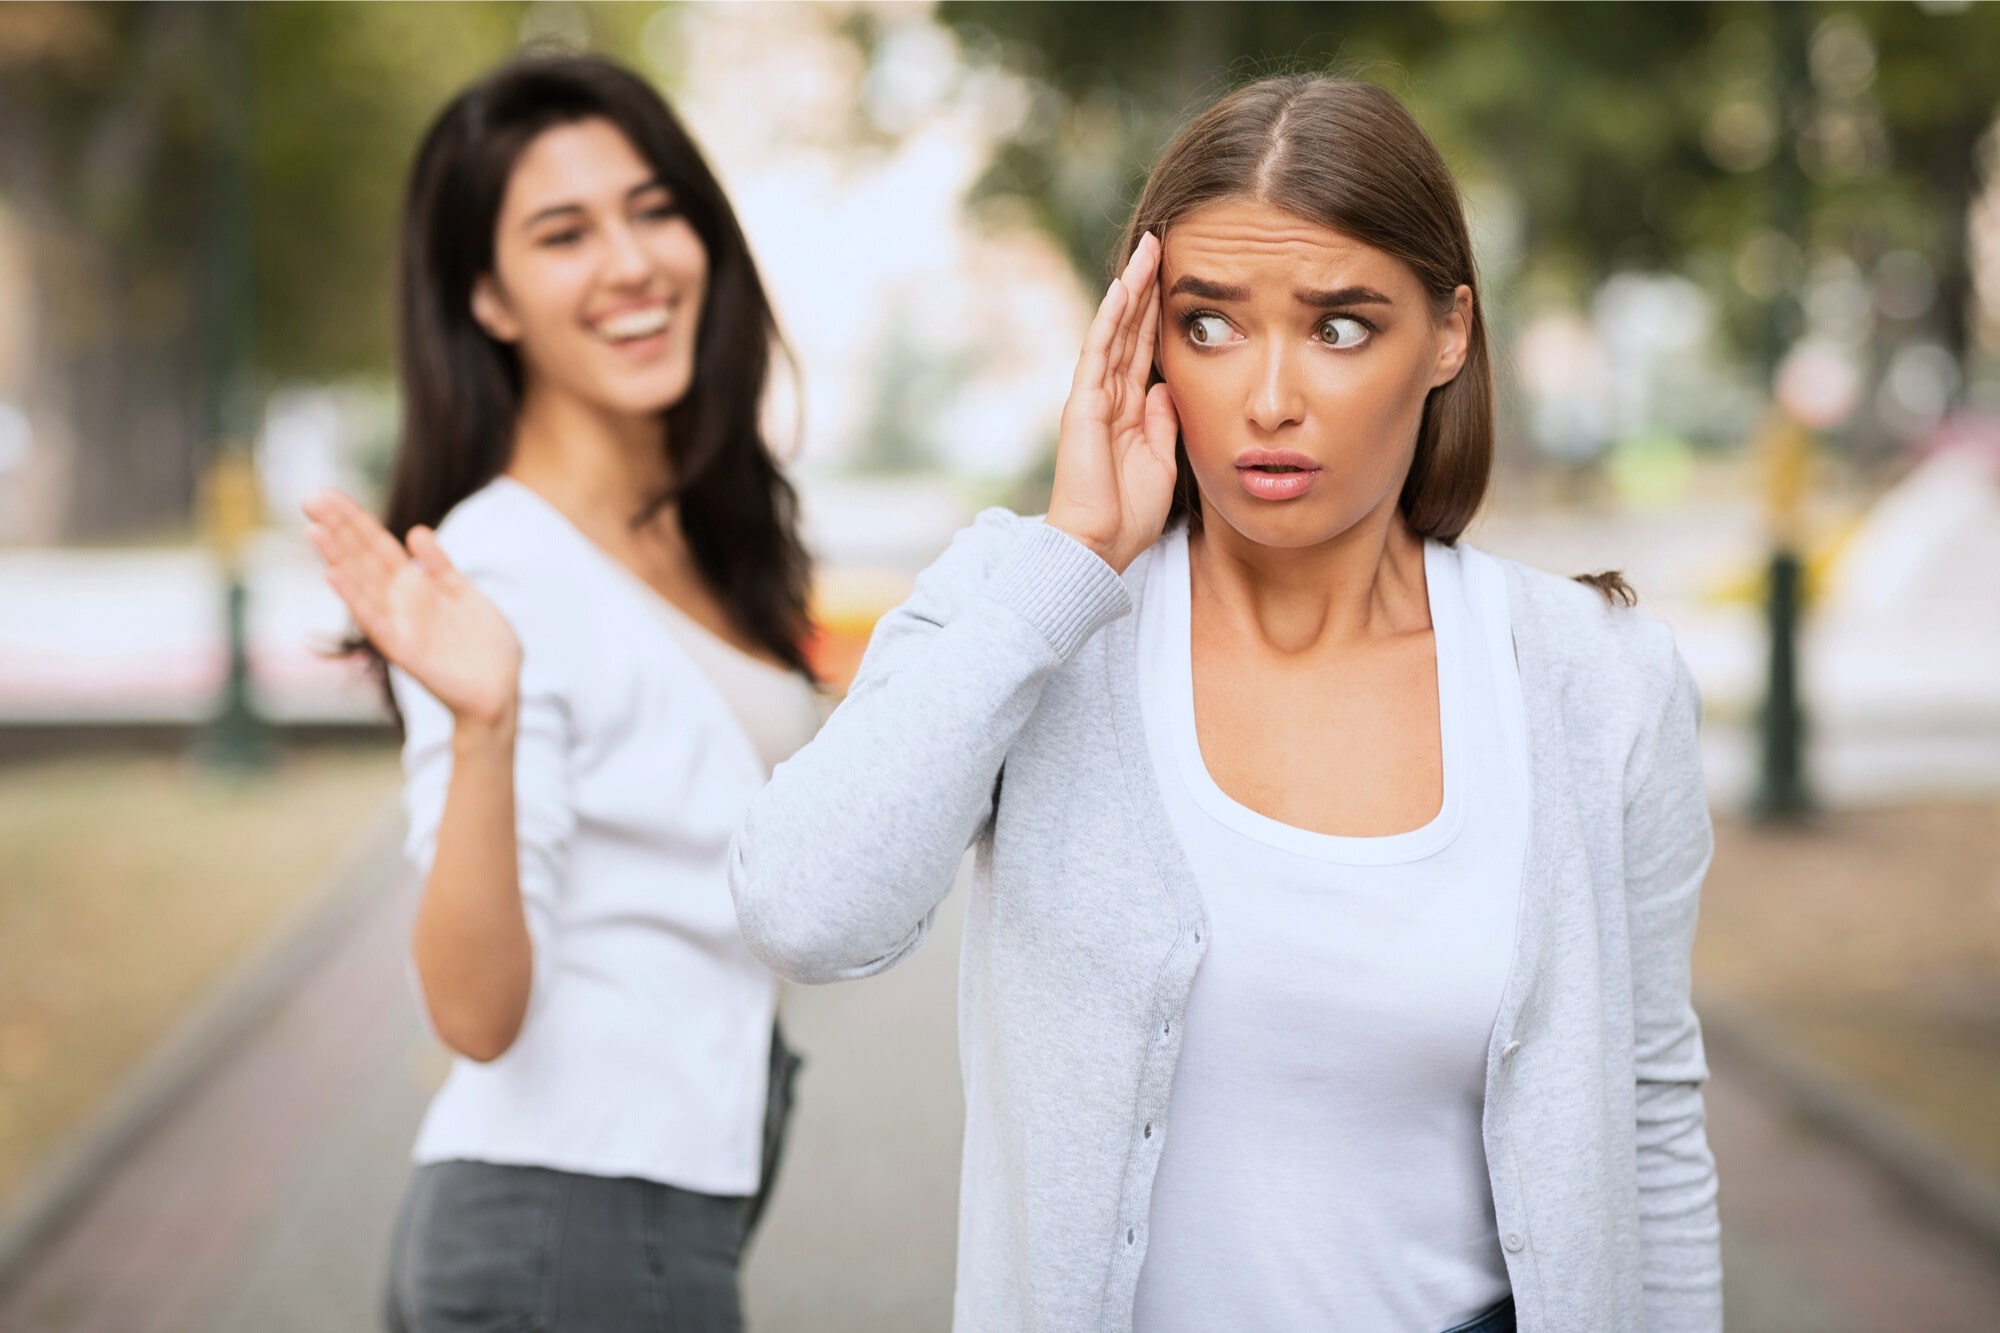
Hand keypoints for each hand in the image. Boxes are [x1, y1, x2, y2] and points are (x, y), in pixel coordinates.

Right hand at [303, 490, 521, 730]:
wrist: (499, 691)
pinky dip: (355, 598)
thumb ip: (440, 566)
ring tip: (314, 531)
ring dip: (338, 559)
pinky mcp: (407, 652)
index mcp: (416, 587)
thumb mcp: (463, 594)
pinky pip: (377, 621)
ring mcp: (401, 626)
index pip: (378, 546)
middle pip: (365, 559)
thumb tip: (415, 531)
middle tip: (310, 499)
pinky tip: (333, 576)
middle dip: (340, 530)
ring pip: (363, 586)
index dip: (355, 521)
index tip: (327, 495)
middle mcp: (401, 604)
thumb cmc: (483, 645)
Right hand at [1046, 231, 1179, 573]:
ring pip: (1114, 330)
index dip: (1159, 313)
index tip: (1179, 278)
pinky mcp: (1083, 405)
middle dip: (1145, 287)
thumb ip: (1165, 422)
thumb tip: (1170, 386)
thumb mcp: (1163, 461)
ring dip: (1131, 289)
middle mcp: (1108, 397)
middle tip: (1163, 243)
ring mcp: (1093, 398)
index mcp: (1129, 410)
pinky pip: (1098, 352)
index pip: (1145, 349)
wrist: (1097, 546)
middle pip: (1129, 330)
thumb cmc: (1127, 515)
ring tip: (1148, 249)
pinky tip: (1124, 288)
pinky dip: (1111, 319)